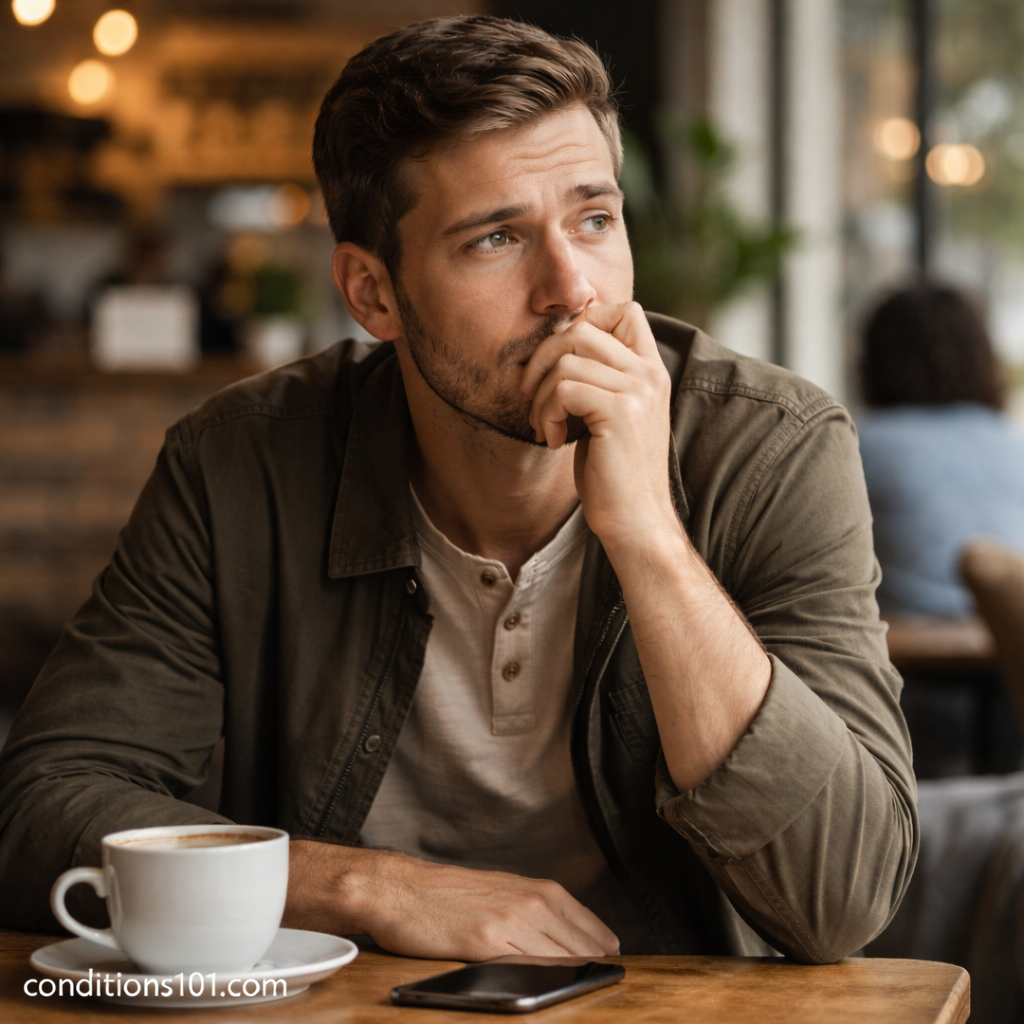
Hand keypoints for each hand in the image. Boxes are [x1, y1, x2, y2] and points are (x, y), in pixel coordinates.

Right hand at [283, 841, 619, 959]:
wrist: (400, 888)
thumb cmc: (445, 894)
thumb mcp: (499, 891)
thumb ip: (532, 911)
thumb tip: (562, 940)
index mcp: (534, 889)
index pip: (586, 924)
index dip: (603, 947)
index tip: (614, 961)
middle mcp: (528, 901)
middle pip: (580, 944)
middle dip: (597, 966)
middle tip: (608, 979)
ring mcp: (509, 922)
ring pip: (559, 957)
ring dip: (578, 975)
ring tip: (589, 988)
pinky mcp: (485, 942)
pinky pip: (526, 966)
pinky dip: (544, 979)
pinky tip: (553, 988)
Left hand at [520, 302, 675, 548]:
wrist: (636, 521)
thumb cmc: (614, 474)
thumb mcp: (609, 415)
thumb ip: (596, 378)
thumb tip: (556, 344)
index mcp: (652, 371)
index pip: (623, 311)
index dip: (583, 324)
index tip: (559, 364)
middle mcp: (650, 374)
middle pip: (582, 328)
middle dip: (543, 359)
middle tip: (534, 397)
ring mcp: (638, 391)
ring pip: (565, 360)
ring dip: (541, 395)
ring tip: (545, 426)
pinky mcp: (620, 412)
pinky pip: (563, 389)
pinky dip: (546, 413)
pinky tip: (553, 440)